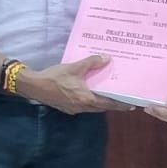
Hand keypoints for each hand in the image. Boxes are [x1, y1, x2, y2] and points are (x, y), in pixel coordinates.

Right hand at [22, 56, 136, 114]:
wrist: (35, 86)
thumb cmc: (55, 77)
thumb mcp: (74, 67)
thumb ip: (91, 62)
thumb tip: (107, 58)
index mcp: (86, 98)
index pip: (108, 104)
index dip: (120, 105)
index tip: (132, 105)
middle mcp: (82, 107)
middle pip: (102, 107)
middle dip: (113, 105)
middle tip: (124, 100)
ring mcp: (74, 109)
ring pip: (93, 108)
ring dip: (102, 103)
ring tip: (110, 97)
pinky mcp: (68, 108)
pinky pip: (84, 107)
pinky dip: (91, 102)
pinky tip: (92, 95)